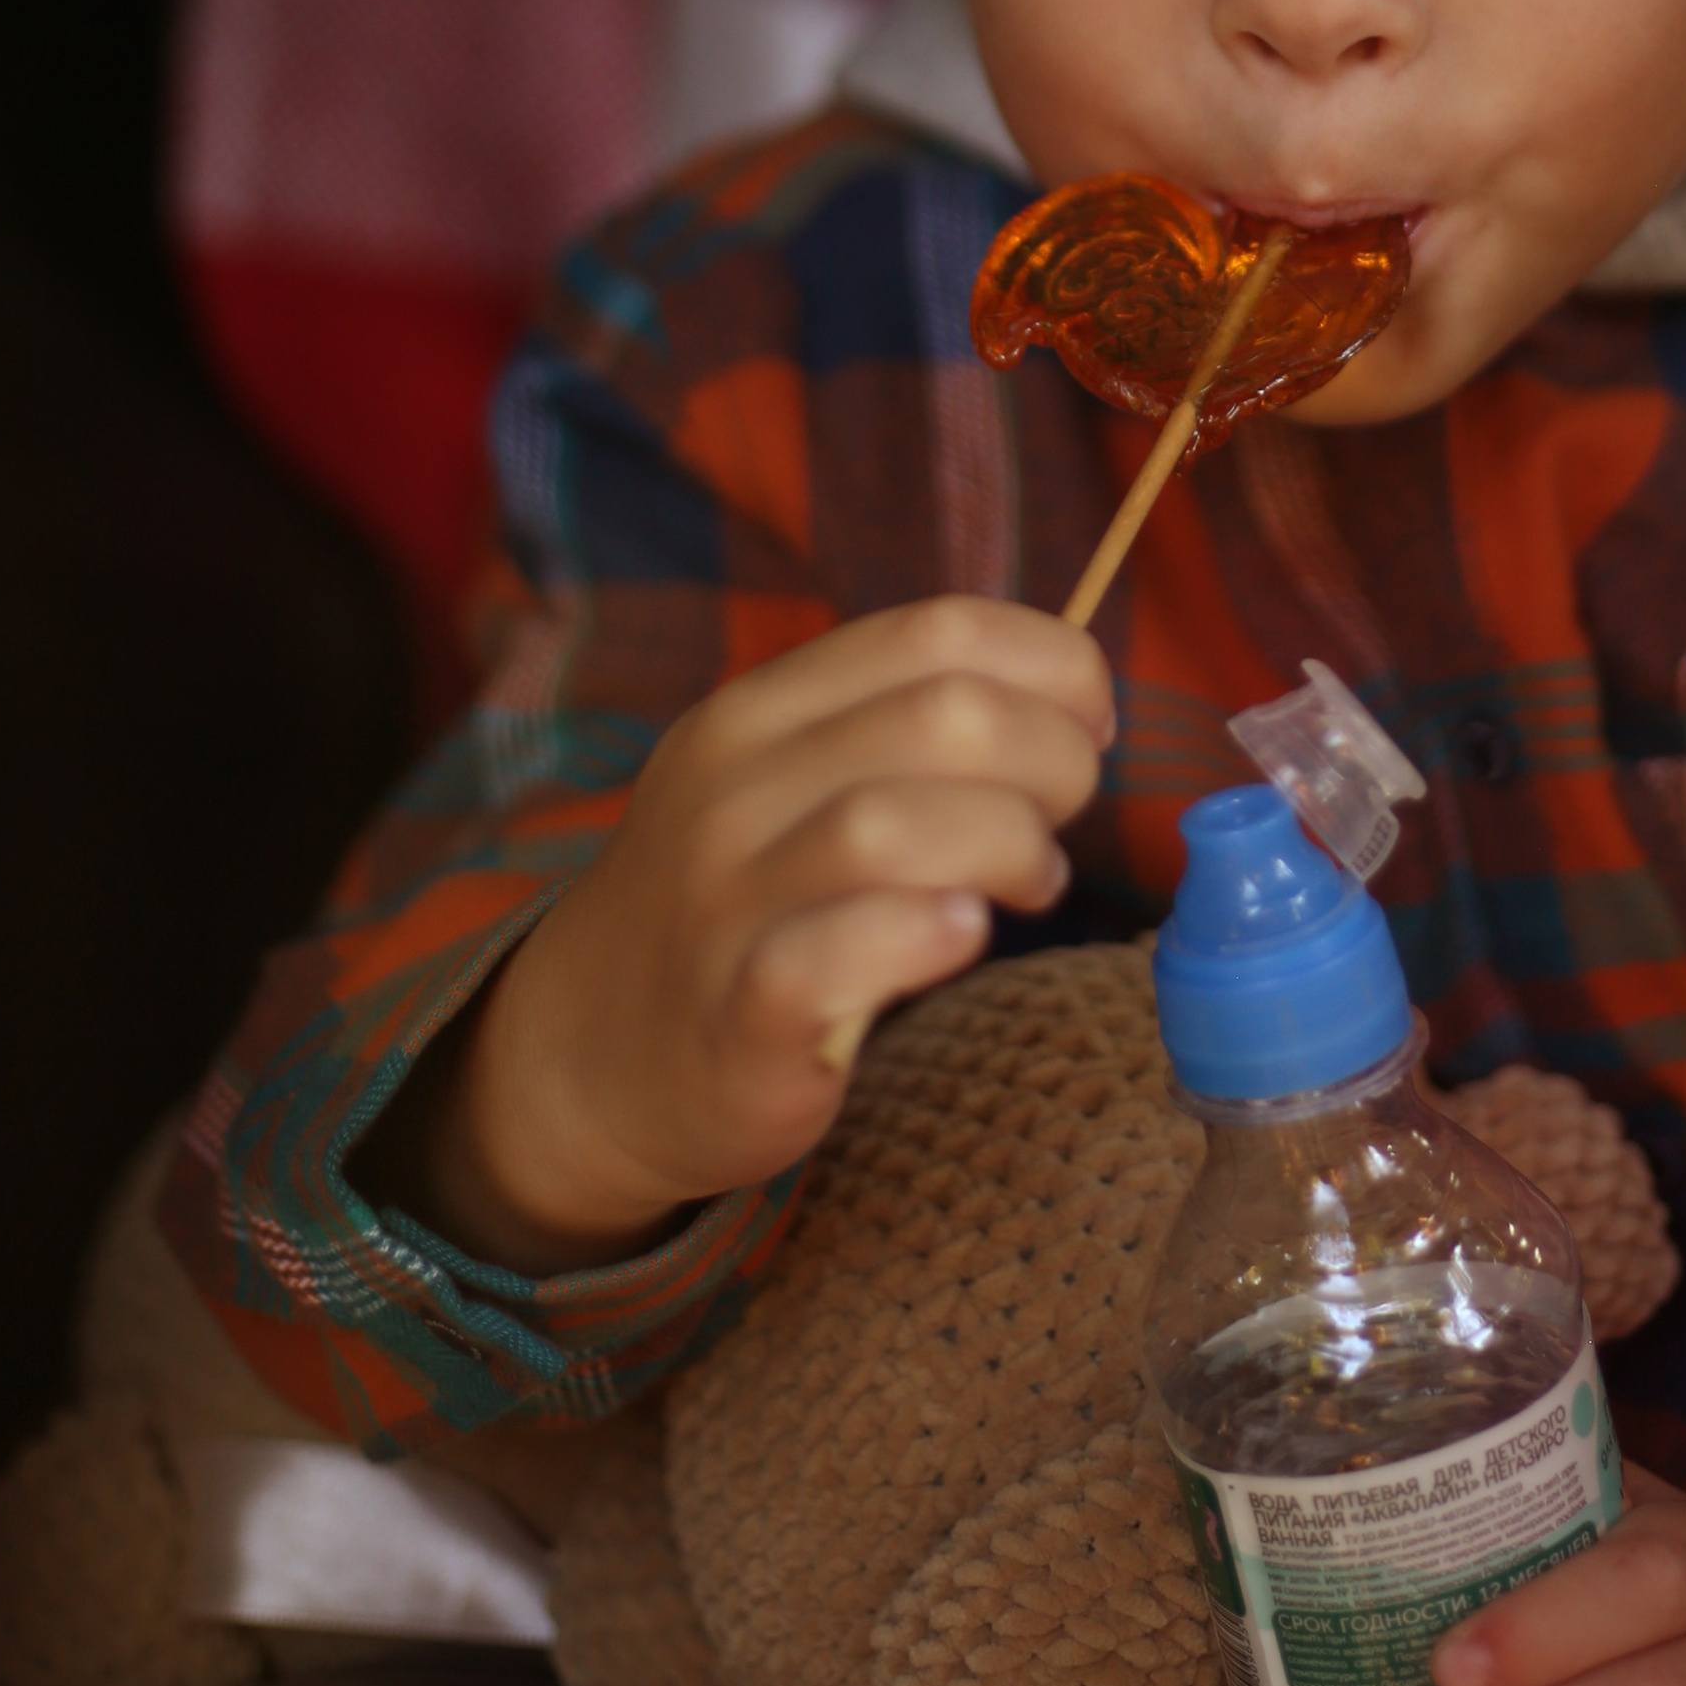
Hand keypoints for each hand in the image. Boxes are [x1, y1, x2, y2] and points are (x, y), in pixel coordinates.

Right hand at [375, 598, 1111, 1272]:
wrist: (594, 1054)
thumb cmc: (746, 904)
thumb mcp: (793, 783)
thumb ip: (905, 729)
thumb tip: (1076, 704)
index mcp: (761, 709)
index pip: (936, 631)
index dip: (1052, 663)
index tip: (1092, 722)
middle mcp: (735, 787)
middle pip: (940, 716)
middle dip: (1052, 758)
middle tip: (1063, 818)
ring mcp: (727, 900)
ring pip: (892, 824)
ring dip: (1008, 845)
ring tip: (1030, 884)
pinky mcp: (740, 1014)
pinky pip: (839, 953)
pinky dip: (924, 936)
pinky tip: (959, 936)